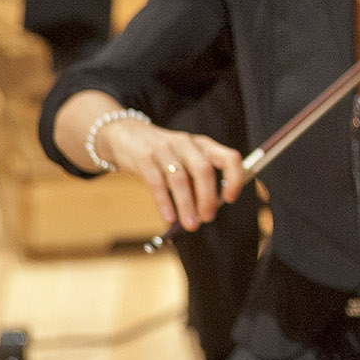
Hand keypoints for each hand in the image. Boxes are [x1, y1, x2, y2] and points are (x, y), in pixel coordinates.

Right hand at [95, 116, 245, 231]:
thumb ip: (197, 180)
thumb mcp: (185, 159)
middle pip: (204, 170)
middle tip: (208, 218)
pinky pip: (156, 183)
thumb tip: (207, 209)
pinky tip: (169, 218)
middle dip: (208, 197)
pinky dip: (164, 202)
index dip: (234, 178)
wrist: (126, 135)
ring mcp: (165, 150)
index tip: (230, 199)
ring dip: (187, 205)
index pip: (229, 158)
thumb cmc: (163, 154)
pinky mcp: (144, 158)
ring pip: (180, 179)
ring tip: (190, 224)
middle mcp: (187, 144)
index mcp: (203, 145)